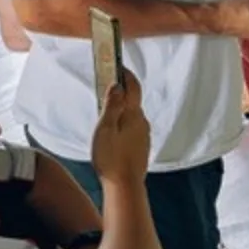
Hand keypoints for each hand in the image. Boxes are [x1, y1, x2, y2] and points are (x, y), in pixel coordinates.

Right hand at [91, 68, 149, 183]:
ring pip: (132, 114)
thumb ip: (111, 106)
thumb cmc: (111, 158)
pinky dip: (123, 121)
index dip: (125, 73)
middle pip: (132, 99)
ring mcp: (143, 134)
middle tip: (106, 83)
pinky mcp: (141, 145)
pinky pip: (132, 126)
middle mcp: (142, 122)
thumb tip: (117, 85)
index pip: (133, 86)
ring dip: (121, 107)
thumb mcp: (105, 129)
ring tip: (105, 106)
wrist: (125, 185)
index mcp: (133, 114)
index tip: (116, 63)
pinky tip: (112, 129)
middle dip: (121, 89)